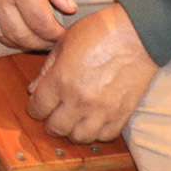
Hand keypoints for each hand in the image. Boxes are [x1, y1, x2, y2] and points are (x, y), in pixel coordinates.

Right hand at [0, 0, 76, 49]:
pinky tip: (14, 31)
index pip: (41, 23)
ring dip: (22, 43)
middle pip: (22, 35)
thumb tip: (68, 8)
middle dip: (42, 43)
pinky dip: (3, 35)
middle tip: (54, 41)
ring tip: (36, 39)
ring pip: (3, 35)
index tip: (65, 34)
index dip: (56, 34)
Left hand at [26, 3, 157, 143]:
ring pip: (79, 137)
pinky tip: (93, 121)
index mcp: (61, 79)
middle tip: (52, 116)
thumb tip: (33, 89)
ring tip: (72, 121)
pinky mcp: (122, 114)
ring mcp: (102, 110)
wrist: (137, 35)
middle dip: (49, 123)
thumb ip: (46, 68)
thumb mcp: (63, 42)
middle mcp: (79, 100)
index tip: (36, 107)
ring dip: (72, 131)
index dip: (33, 109)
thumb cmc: (99, 32)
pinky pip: (105, 136)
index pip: (38, 107)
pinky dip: (96, 133)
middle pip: (56, 127)